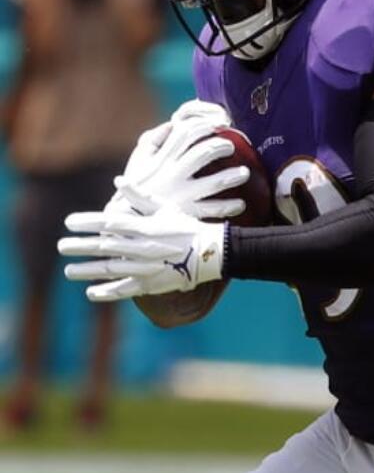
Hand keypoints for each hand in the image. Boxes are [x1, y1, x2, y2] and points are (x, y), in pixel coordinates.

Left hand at [59, 206, 224, 301]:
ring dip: (87, 270)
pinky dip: (108, 292)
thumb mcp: (166, 207)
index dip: (87, 222)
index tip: (68, 222)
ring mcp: (147, 267)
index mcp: (146, 226)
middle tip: (62, 246)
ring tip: (68, 270)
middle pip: (105, 246)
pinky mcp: (152, 284)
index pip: (110, 222)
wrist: (213, 252)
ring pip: (111, 269)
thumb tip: (119, 180)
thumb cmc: (188, 226)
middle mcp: (143, 246)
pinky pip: (126, 289)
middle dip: (81, 246)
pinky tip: (91, 293)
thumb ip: (140, 196)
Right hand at [115, 105, 246, 218]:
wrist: (128, 217)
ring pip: (213, 183)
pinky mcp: (187, 213)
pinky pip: (212, 210)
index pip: (185, 133)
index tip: (218, 124)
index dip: (205, 125)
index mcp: (162, 159)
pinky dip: (228, 206)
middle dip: (221, 146)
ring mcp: (182, 194)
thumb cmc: (138, 184)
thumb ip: (154, 140)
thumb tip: (172, 124)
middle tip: (230, 147)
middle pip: (203, 154)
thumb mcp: (139, 160)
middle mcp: (173, 175)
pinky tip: (241, 203)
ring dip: (231, 176)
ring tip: (244, 172)